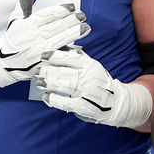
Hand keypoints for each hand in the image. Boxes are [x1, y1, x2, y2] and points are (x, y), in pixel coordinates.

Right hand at [0, 0, 89, 96]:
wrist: (2, 63)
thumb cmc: (12, 39)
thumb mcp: (15, 19)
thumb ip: (24, 2)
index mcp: (27, 24)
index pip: (47, 14)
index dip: (61, 9)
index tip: (72, 6)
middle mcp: (33, 36)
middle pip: (56, 26)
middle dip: (72, 20)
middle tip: (83, 15)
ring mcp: (38, 50)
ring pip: (59, 39)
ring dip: (74, 33)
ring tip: (86, 27)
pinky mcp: (42, 63)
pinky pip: (58, 55)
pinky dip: (68, 51)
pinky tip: (79, 47)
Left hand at [36, 49, 151, 127]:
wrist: (115, 102)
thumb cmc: (100, 82)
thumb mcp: (93, 66)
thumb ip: (79, 57)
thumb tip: (63, 46)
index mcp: (90, 65)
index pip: (71, 58)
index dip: (56, 56)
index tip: (43, 55)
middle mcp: (89, 77)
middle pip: (64, 72)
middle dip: (48, 71)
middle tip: (37, 71)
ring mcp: (87, 92)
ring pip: (64, 85)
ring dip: (49, 83)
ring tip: (40, 82)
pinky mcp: (84, 106)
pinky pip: (66, 103)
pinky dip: (54, 100)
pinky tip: (47, 96)